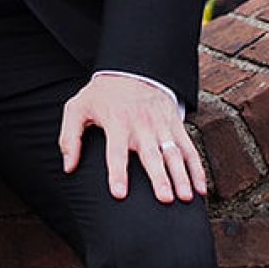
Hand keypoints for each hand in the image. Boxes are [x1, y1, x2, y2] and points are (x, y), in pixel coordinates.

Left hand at [59, 73, 206, 204]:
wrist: (131, 68)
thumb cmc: (101, 95)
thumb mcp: (77, 108)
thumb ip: (69, 137)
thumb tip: (68, 167)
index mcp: (116, 122)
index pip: (116, 151)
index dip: (118, 172)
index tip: (120, 194)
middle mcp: (141, 124)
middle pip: (151, 154)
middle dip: (159, 177)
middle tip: (165, 199)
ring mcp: (161, 124)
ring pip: (174, 153)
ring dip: (181, 175)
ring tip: (185, 197)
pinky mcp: (175, 124)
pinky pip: (188, 147)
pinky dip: (197, 168)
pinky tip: (200, 189)